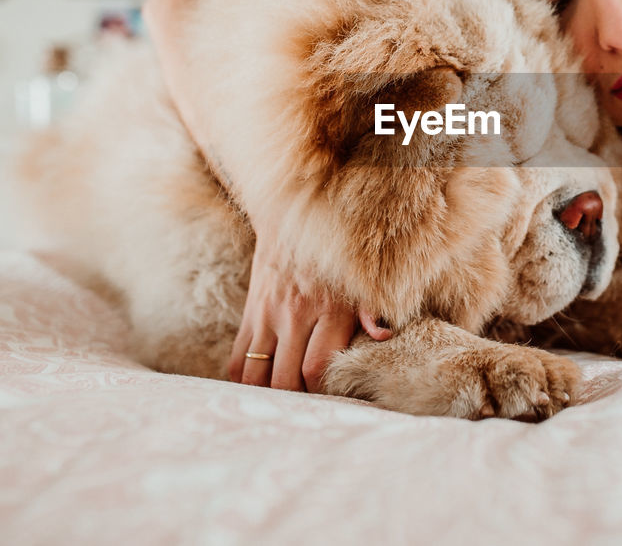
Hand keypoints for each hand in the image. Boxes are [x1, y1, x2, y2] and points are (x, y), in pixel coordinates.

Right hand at [228, 230, 391, 392]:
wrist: (293, 221)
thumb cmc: (336, 258)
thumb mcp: (361, 280)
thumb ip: (373, 310)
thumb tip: (384, 335)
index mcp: (328, 310)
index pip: (316, 368)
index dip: (320, 391)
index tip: (329, 394)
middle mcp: (294, 315)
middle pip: (285, 379)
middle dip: (296, 398)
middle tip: (307, 400)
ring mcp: (267, 315)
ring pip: (256, 375)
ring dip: (268, 392)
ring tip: (284, 395)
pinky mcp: (250, 314)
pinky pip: (237, 360)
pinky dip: (245, 379)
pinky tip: (261, 382)